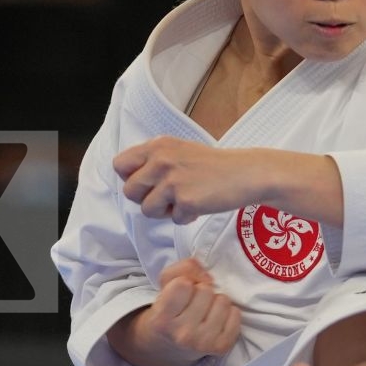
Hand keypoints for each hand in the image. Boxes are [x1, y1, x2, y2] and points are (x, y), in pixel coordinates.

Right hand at [109, 258, 241, 365]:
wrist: (170, 347)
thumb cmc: (169, 310)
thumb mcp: (165, 286)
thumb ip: (182, 269)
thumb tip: (208, 276)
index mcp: (162, 320)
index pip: (183, 284)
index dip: (185, 282)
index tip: (182, 293)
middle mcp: (182, 334)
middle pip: (205, 291)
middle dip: (201, 291)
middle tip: (194, 303)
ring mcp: (203, 343)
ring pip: (222, 300)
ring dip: (215, 301)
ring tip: (205, 311)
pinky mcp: (222, 347)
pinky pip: (235, 314)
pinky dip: (228, 313)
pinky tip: (216, 320)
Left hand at [114, 138, 260, 224]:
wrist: (246, 173)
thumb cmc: (213, 166)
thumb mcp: (179, 151)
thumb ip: (154, 161)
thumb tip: (130, 180)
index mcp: (158, 145)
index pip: (119, 164)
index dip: (130, 178)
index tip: (147, 183)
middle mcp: (161, 160)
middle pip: (129, 191)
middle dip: (146, 199)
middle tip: (167, 196)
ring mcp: (173, 180)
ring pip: (147, 210)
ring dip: (165, 212)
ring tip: (184, 201)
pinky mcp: (186, 200)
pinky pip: (173, 220)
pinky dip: (186, 218)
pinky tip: (200, 205)